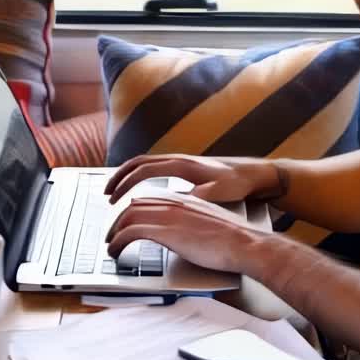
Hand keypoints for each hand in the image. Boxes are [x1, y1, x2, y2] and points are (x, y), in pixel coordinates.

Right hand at [104, 153, 279, 204]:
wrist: (254, 174)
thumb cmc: (238, 184)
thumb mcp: (219, 192)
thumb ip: (199, 195)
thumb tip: (179, 200)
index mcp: (182, 165)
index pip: (144, 170)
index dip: (126, 183)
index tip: (114, 198)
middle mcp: (178, 159)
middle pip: (139, 162)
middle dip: (119, 177)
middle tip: (106, 194)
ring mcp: (181, 162)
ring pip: (145, 164)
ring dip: (128, 175)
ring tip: (116, 191)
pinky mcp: (185, 168)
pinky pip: (154, 168)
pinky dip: (139, 176)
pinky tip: (138, 190)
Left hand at [105, 191, 261, 274]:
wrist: (244, 243)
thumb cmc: (232, 240)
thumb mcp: (208, 226)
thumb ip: (191, 226)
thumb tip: (182, 237)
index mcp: (183, 200)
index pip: (148, 200)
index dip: (133, 212)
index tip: (126, 223)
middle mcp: (173, 203)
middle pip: (134, 207)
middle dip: (118, 222)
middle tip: (112, 236)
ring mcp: (168, 215)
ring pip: (128, 217)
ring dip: (114, 233)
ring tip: (111, 247)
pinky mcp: (165, 230)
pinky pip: (130, 232)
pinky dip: (118, 242)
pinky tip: (116, 252)